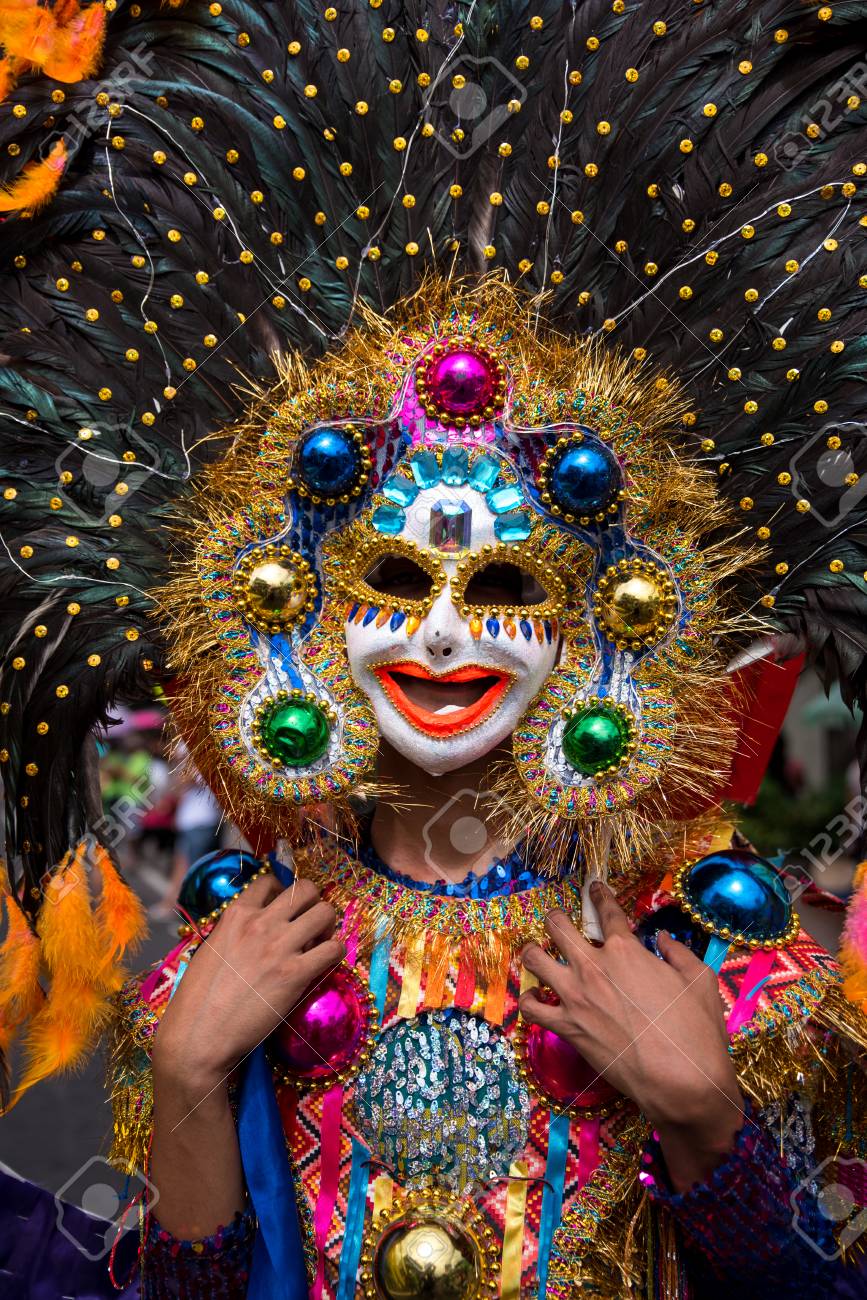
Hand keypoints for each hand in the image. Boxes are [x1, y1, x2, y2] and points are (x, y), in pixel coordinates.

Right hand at [152, 873, 342, 1093]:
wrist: (199, 1036)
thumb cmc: (197, 1000)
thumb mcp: (211, 949)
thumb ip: (235, 932)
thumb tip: (255, 929)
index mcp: (236, 914)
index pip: (269, 881)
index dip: (283, 892)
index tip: (286, 908)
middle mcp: (260, 923)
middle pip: (306, 889)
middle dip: (313, 902)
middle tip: (310, 922)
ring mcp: (280, 947)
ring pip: (325, 912)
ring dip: (328, 925)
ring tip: (321, 941)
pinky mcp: (296, 974)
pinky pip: (334, 948)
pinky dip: (335, 952)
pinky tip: (325, 963)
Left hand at [520, 881, 745, 1190]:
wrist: (681, 1082)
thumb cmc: (696, 1031)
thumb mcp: (699, 980)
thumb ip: (679, 952)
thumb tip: (663, 939)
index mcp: (626, 949)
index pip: (607, 912)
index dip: (599, 895)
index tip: (594, 887)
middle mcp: (593, 966)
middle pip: (558, 927)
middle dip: (556, 918)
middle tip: (557, 920)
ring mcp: (575, 996)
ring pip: (535, 959)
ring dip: (533, 951)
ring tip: (535, 951)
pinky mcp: (566, 1027)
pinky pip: (531, 1008)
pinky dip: (528, 1000)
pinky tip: (533, 997)